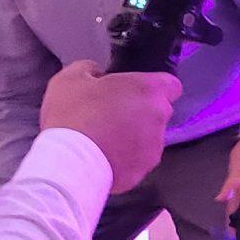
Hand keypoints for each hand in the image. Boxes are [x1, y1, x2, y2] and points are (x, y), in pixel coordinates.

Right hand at [39, 62, 178, 191]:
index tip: (135, 91)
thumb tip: (96, 73)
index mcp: (148, 90)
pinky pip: (138, 160)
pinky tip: (104, 157)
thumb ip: (90, 68)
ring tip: (105, 139)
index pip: (171, 85)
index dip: (153, 87)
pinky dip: (126, 159)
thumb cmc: (72, 117)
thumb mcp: (70, 79)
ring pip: (150, 137)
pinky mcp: (144, 170)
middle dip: (140, 112)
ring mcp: (154, 147)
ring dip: (134, 136)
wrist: (68, 164)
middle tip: (111, 115)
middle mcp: (158, 117)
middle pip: (158, 111)